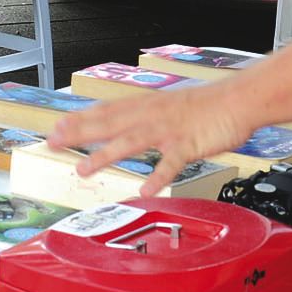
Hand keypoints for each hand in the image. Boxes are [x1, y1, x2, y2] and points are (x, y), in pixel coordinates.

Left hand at [48, 84, 255, 195]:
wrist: (239, 100)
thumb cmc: (207, 105)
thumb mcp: (171, 105)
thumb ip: (149, 115)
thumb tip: (129, 123)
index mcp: (148, 105)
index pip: (106, 110)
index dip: (80, 119)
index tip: (57, 127)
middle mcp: (153, 115)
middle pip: (110, 123)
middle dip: (79, 134)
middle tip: (53, 142)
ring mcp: (169, 130)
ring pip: (131, 141)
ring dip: (105, 155)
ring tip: (83, 170)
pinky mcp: (188, 144)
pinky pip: (170, 163)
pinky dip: (157, 176)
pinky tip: (144, 190)